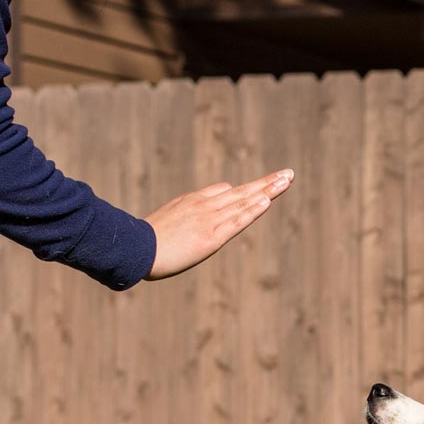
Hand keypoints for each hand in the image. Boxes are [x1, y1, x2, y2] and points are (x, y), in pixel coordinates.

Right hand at [144, 169, 292, 279]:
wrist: (135, 248)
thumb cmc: (144, 242)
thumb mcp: (163, 223)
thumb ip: (178, 219)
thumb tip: (184, 221)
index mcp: (192, 202)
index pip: (224, 192)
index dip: (244, 192)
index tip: (261, 188)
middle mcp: (204, 206)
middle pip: (242, 192)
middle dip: (266, 183)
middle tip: (288, 174)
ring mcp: (210, 219)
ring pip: (244, 201)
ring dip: (268, 190)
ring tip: (287, 180)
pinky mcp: (212, 236)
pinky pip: (237, 220)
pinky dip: (253, 210)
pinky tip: (267, 199)